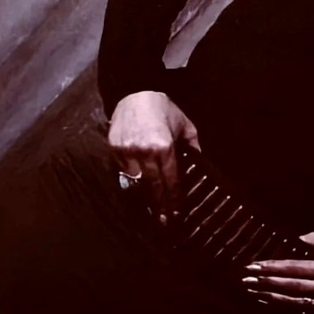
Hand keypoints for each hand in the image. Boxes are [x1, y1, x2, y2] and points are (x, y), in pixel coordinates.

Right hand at [108, 90, 199, 222]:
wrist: (136, 93)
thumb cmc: (164, 109)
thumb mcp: (185, 126)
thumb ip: (193, 147)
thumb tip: (199, 165)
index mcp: (164, 147)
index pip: (171, 180)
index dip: (174, 198)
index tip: (177, 211)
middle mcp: (144, 152)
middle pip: (153, 186)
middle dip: (160, 204)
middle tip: (164, 220)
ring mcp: (127, 152)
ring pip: (136, 181)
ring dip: (144, 195)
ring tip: (151, 209)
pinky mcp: (114, 149)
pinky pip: (123, 171)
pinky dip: (130, 180)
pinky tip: (136, 190)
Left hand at [242, 231, 313, 309]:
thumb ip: (305, 241)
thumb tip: (283, 242)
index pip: (295, 268)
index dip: (273, 267)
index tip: (254, 266)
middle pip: (291, 286)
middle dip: (266, 282)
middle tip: (247, 279)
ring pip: (293, 300)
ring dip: (270, 295)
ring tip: (252, 290)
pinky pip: (298, 309)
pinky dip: (280, 304)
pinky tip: (266, 300)